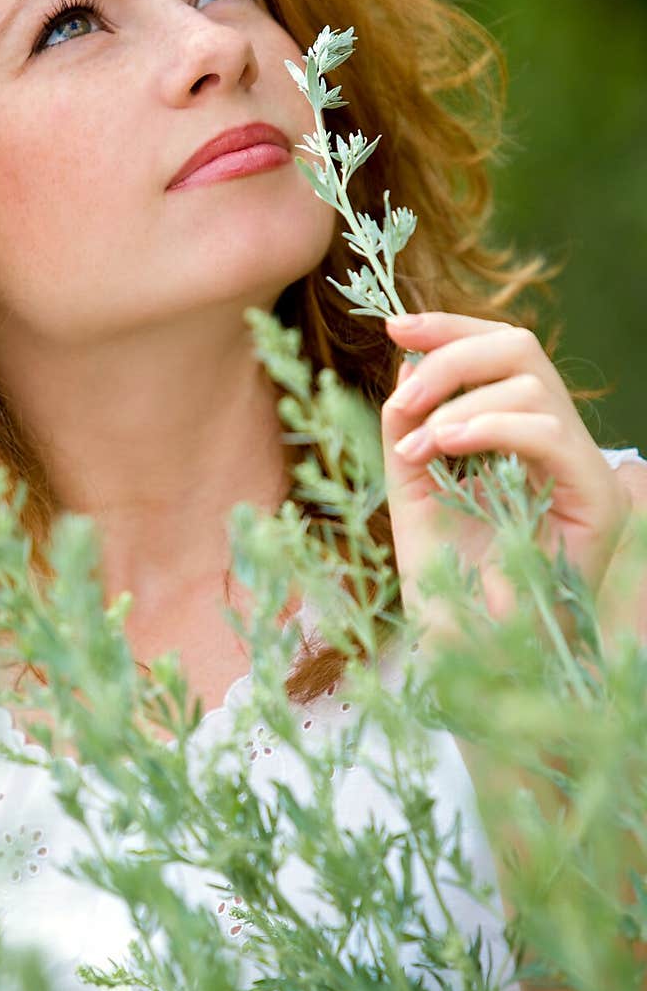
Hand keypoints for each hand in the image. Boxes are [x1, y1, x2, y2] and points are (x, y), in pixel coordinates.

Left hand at [380, 311, 630, 650]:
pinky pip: (547, 431)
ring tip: (418, 447)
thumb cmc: (448, 590)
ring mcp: (582, 472)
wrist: (474, 663)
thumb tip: (405, 366)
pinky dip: (488, 425)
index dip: (450, 328)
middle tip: (403, 399)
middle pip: (520, 347)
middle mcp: (559, 447)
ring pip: (533, 382)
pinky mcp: (595, 501)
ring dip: (457, 402)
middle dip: (450, 356)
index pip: (501, 352)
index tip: (394, 327)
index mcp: (521, 440)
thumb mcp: (414, 494)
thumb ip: (410, 430)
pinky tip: (443, 448)